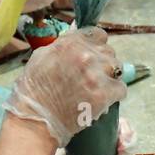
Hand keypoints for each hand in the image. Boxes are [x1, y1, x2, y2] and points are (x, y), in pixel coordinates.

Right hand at [3, 26, 126, 145]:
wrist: (35, 120)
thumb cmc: (33, 91)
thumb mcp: (41, 57)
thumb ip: (62, 46)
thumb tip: (76, 39)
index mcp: (70, 44)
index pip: (97, 34)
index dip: (96, 45)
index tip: (93, 55)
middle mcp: (85, 55)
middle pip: (108, 51)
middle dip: (102, 62)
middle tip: (92, 76)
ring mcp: (96, 75)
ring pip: (117, 69)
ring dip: (109, 77)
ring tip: (98, 88)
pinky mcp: (105, 94)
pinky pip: (121, 89)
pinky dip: (114, 95)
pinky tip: (103, 100)